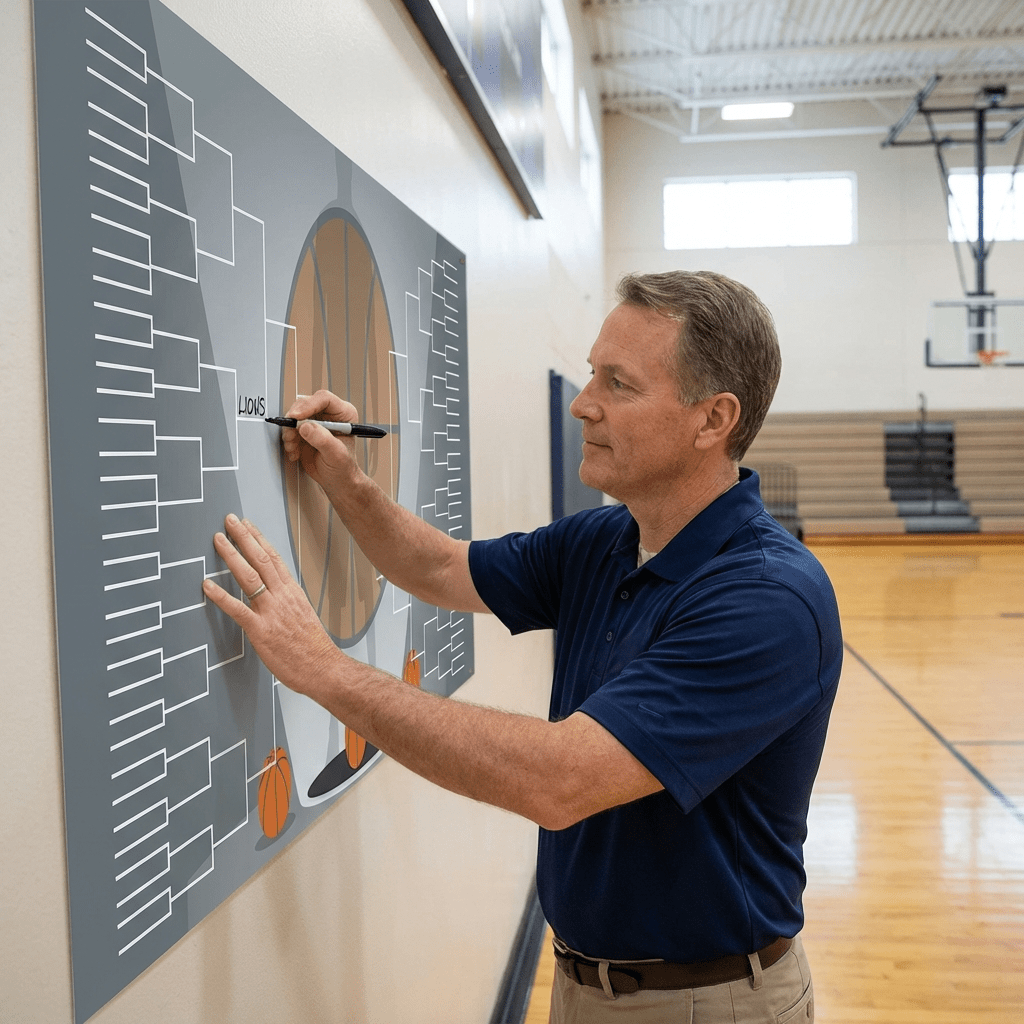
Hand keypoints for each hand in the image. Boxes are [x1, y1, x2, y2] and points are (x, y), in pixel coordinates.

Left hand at [202, 514, 340, 699]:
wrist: (324, 668)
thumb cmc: (314, 648)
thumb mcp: (304, 615)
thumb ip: (287, 603)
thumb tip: (275, 596)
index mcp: (293, 592)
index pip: (274, 558)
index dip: (258, 539)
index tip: (247, 525)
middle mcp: (282, 597)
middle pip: (261, 559)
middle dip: (243, 537)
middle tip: (229, 520)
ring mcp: (271, 612)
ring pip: (249, 576)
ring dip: (231, 555)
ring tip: (218, 540)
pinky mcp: (261, 630)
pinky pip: (237, 609)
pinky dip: (220, 596)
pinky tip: (207, 584)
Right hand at [282, 389, 359, 489]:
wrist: (336, 480)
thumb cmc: (343, 467)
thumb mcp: (336, 454)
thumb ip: (322, 440)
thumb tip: (305, 426)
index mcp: (344, 414)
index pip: (324, 399)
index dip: (308, 405)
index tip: (296, 417)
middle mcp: (329, 414)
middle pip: (305, 405)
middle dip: (295, 421)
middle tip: (291, 436)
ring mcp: (316, 422)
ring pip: (294, 416)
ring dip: (290, 432)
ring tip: (294, 448)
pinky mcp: (304, 431)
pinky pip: (289, 428)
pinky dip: (289, 440)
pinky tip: (295, 452)